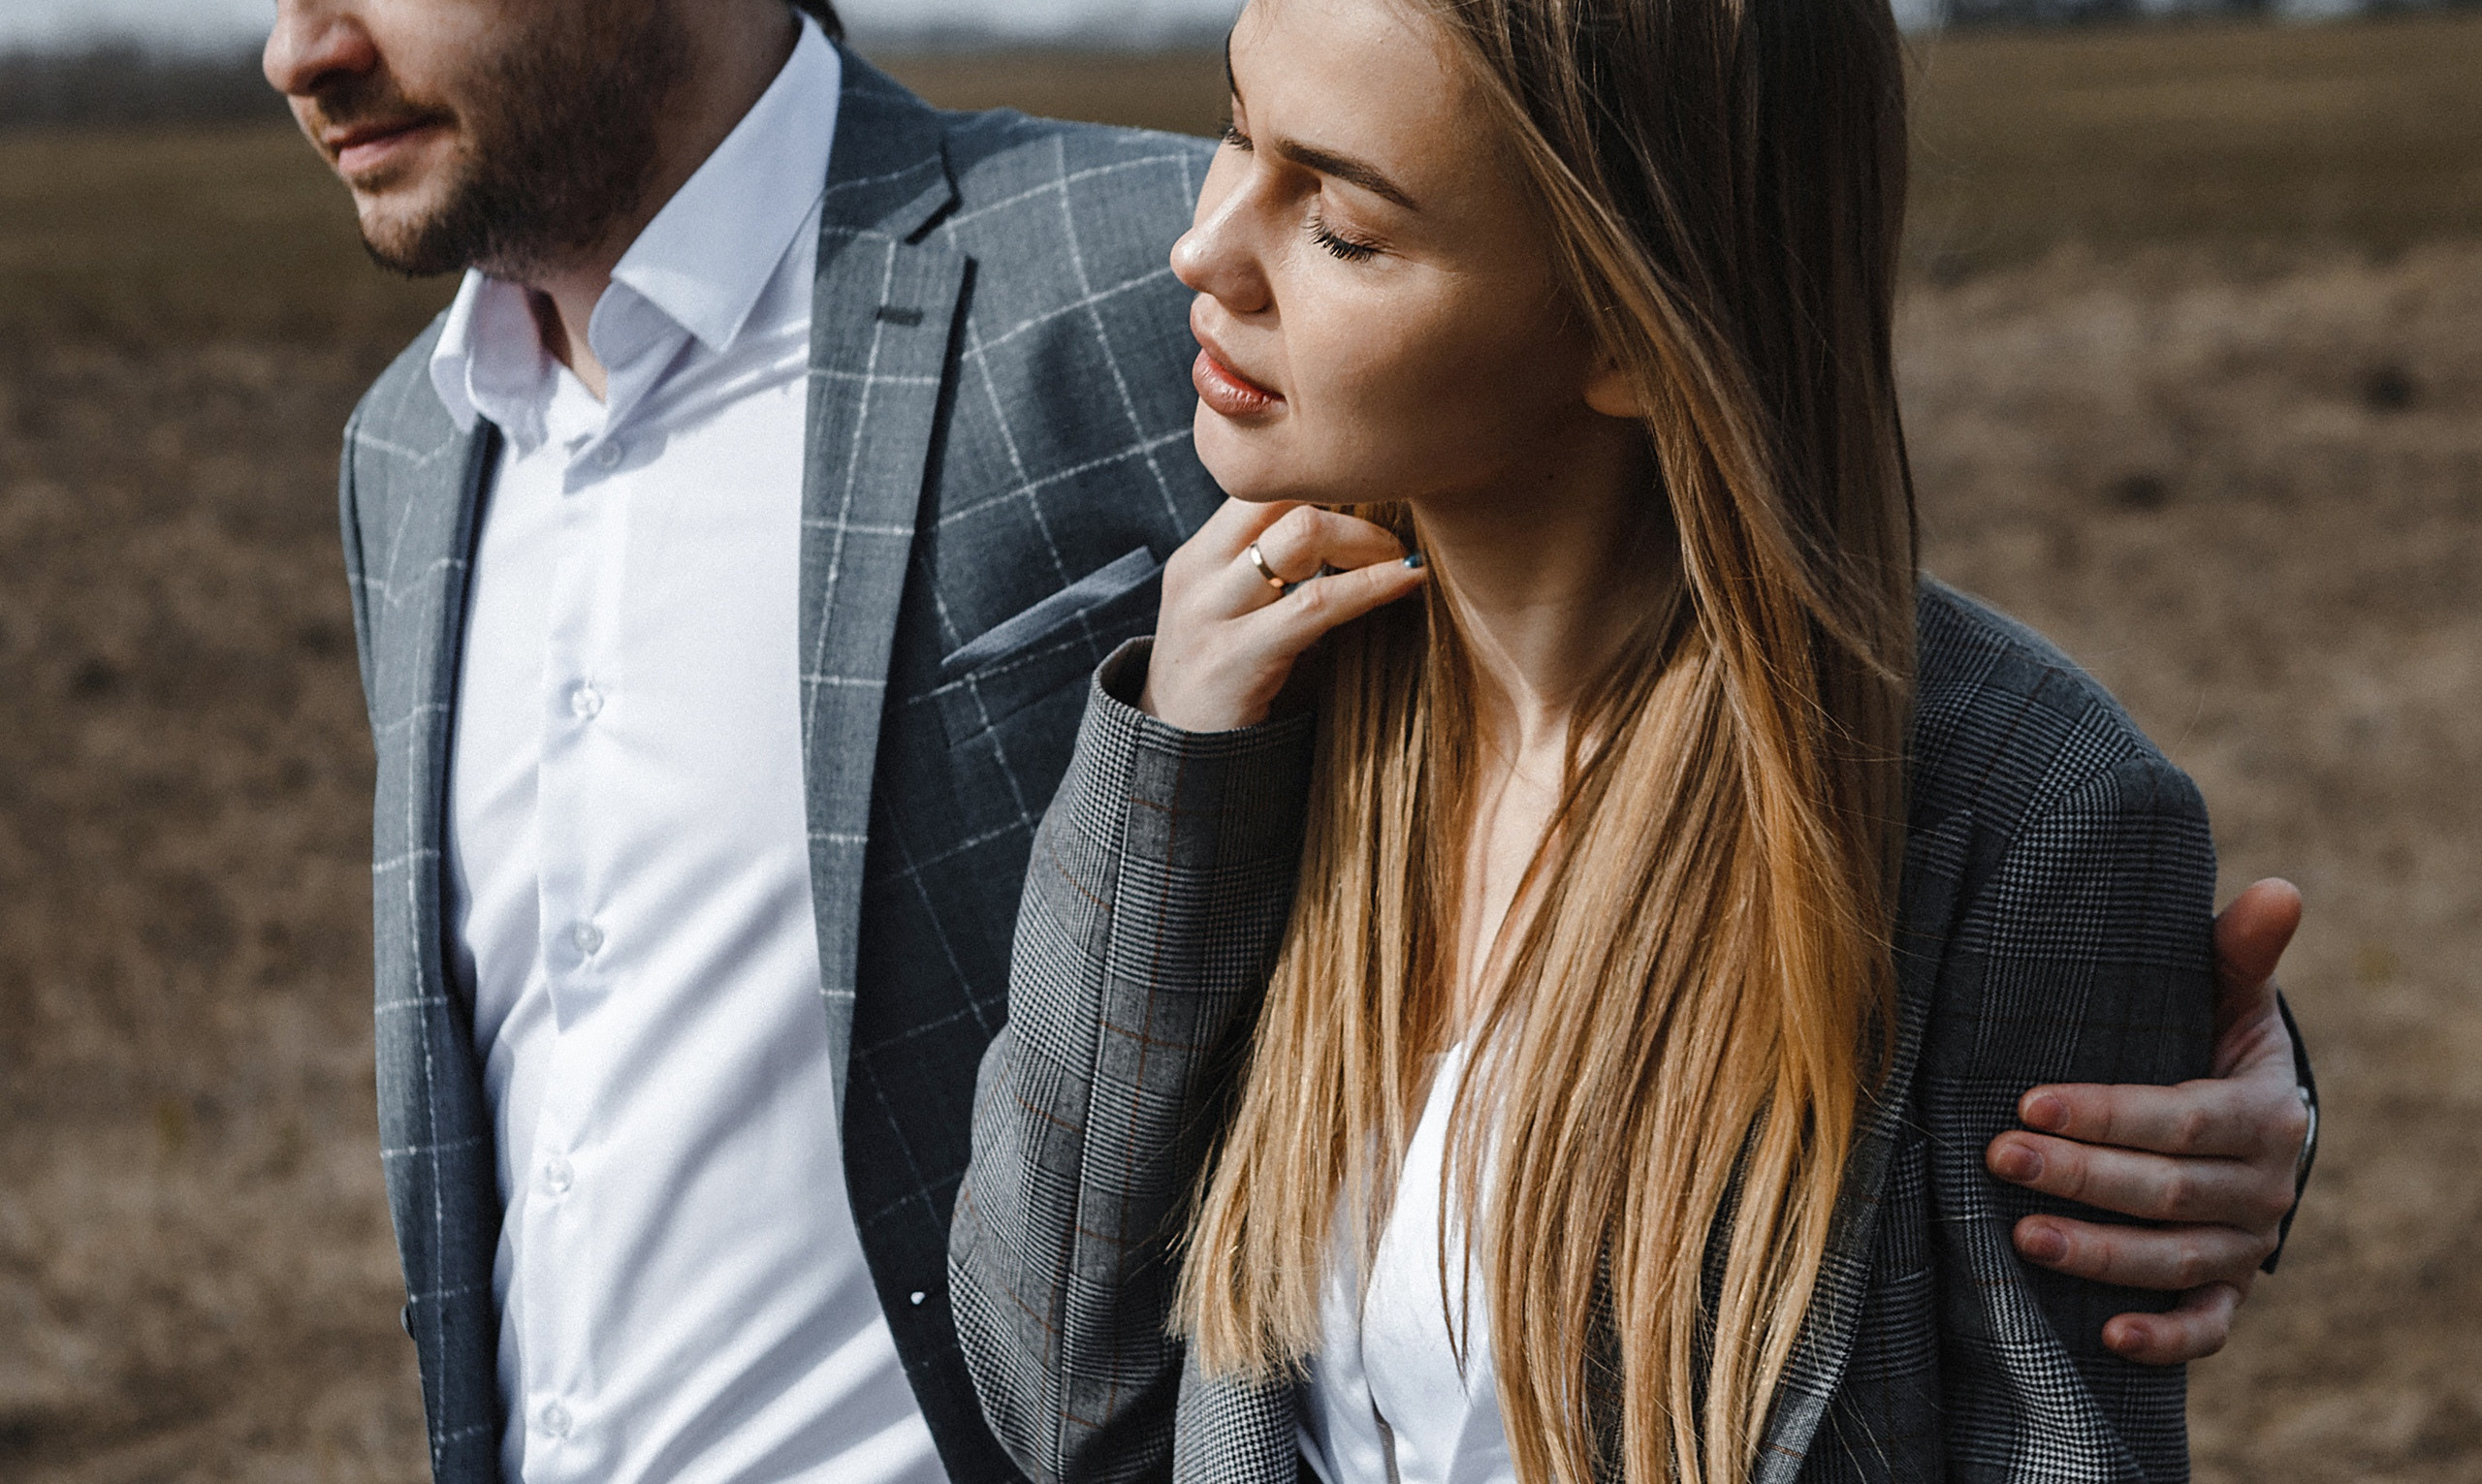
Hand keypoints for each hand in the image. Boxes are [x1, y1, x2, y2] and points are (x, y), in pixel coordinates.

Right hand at [1140, 499, 1427, 731]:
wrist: (1173, 771)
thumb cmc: (1232, 693)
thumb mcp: (1242, 622)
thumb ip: (1286, 581)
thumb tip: (1376, 536)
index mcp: (1198, 558)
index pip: (1264, 485)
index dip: (1325, 481)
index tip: (1375, 500)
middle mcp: (1197, 574)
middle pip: (1282, 493)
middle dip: (1351, 502)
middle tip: (1396, 533)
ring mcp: (1209, 615)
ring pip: (1302, 534)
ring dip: (1367, 539)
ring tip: (1402, 558)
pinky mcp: (1234, 659)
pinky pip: (1317, 603)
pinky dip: (1374, 585)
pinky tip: (1410, 579)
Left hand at [1984, 878, 2310, 1364]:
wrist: (2247, 1122)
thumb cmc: (2212, 1042)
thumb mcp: (2227, 995)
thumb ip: (2238, 949)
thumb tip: (2280, 888)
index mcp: (2263, 1112)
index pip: (2181, 1118)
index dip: (2107, 1113)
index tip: (2029, 1100)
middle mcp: (2264, 1187)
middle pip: (2167, 1191)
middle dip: (2081, 1176)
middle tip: (1999, 1157)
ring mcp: (2246, 1245)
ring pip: (2176, 1262)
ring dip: (2101, 1255)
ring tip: (2021, 1238)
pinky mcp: (2231, 1291)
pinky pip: (2207, 1327)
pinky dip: (2166, 1339)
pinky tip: (2106, 1337)